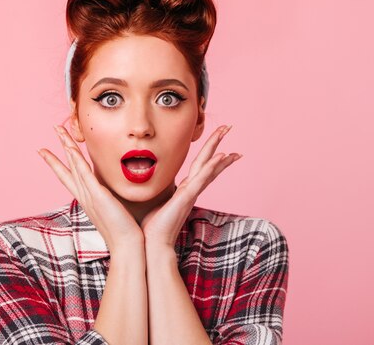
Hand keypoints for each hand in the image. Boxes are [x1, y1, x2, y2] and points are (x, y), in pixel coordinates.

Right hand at [38, 125, 143, 251]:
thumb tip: (117, 191)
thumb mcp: (115, 210)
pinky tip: (71, 148)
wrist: (127, 246)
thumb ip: (113, 199)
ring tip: (58, 129)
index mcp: (88, 199)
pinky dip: (76, 161)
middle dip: (58, 147)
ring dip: (66, 146)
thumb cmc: (125, 231)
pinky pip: (84, 174)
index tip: (47, 151)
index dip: (58, 162)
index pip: (69, 176)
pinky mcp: (98, 196)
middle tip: (53, 130)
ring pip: (74, 165)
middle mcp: (84, 196)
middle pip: (66, 167)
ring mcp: (89, 195)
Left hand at [140, 125, 241, 247]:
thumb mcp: (154, 202)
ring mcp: (191, 193)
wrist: (152, 245)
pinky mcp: (187, 197)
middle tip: (228, 127)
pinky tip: (223, 156)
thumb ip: (156, 191)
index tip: (221, 144)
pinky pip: (203, 178)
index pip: (201, 168)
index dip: (211, 155)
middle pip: (208, 162)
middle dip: (218, 143)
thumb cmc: (151, 228)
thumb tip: (145, 181)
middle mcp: (191, 190)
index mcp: (184, 191)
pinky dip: (213, 167)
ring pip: (208, 165)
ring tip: (228, 132)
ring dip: (219, 147)